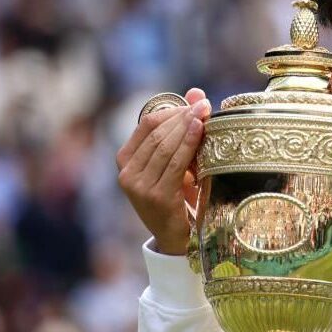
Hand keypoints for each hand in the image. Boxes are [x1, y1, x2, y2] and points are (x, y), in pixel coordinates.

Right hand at [117, 89, 211, 254]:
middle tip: (204, 104)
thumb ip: (183, 128)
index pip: (147, 124)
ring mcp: (138, 186)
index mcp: (126, 160)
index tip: (195, 102)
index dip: (172, 110)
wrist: (179, 238)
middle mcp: (126, 172)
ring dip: (187, 127)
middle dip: (182, 116)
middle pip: (156, 133)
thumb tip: (196, 92)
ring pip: (165, 146)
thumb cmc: (180, 196)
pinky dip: (188, 144)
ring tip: (205, 113)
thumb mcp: (179, 161)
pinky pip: (174, 163)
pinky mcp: (155, 196)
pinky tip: (201, 131)